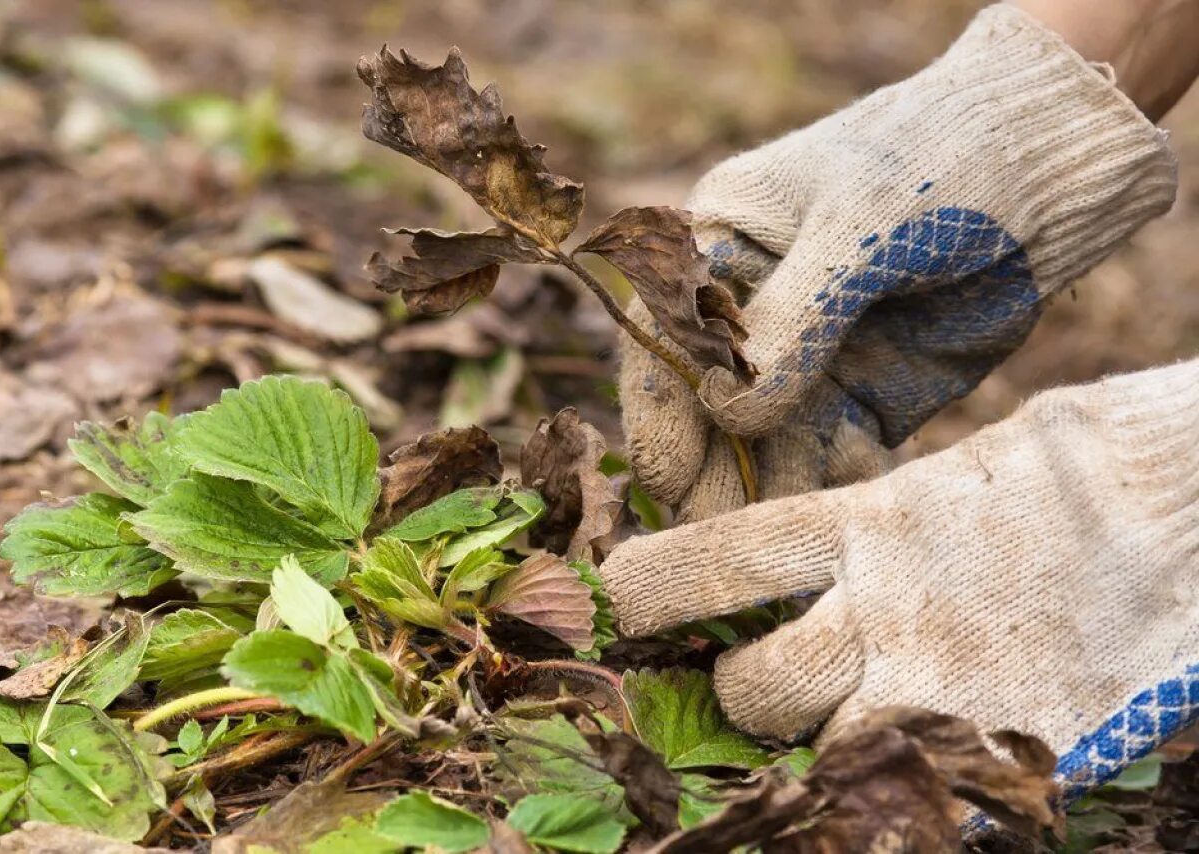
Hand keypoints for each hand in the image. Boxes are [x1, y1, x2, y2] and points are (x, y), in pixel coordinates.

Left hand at [605, 359, 1198, 798]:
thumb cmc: (1088, 472)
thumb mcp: (962, 469)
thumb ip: (878, 515)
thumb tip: (816, 546)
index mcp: (872, 521)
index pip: (722, 557)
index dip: (654, 584)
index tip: (610, 597)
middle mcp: (893, 609)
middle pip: (757, 688)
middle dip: (742, 697)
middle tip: (757, 685)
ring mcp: (949, 686)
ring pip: (822, 756)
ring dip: (812, 755)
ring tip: (838, 728)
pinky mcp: (1011, 746)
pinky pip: (918, 800)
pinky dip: (893, 796)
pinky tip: (904, 772)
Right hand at [621, 4, 1175, 520]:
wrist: (1054, 169)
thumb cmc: (940, 160)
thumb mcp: (860, 228)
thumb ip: (793, 320)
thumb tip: (729, 412)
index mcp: (717, 249)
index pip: (663, 343)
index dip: (661, 415)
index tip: (671, 484)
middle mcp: (749, 313)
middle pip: (705, 410)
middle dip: (710, 474)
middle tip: (716, 540)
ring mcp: (806, 360)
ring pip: (764, 447)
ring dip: (769, 493)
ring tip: (785, 534)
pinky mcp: (863, 397)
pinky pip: (832, 458)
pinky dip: (836, 486)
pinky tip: (852, 501)